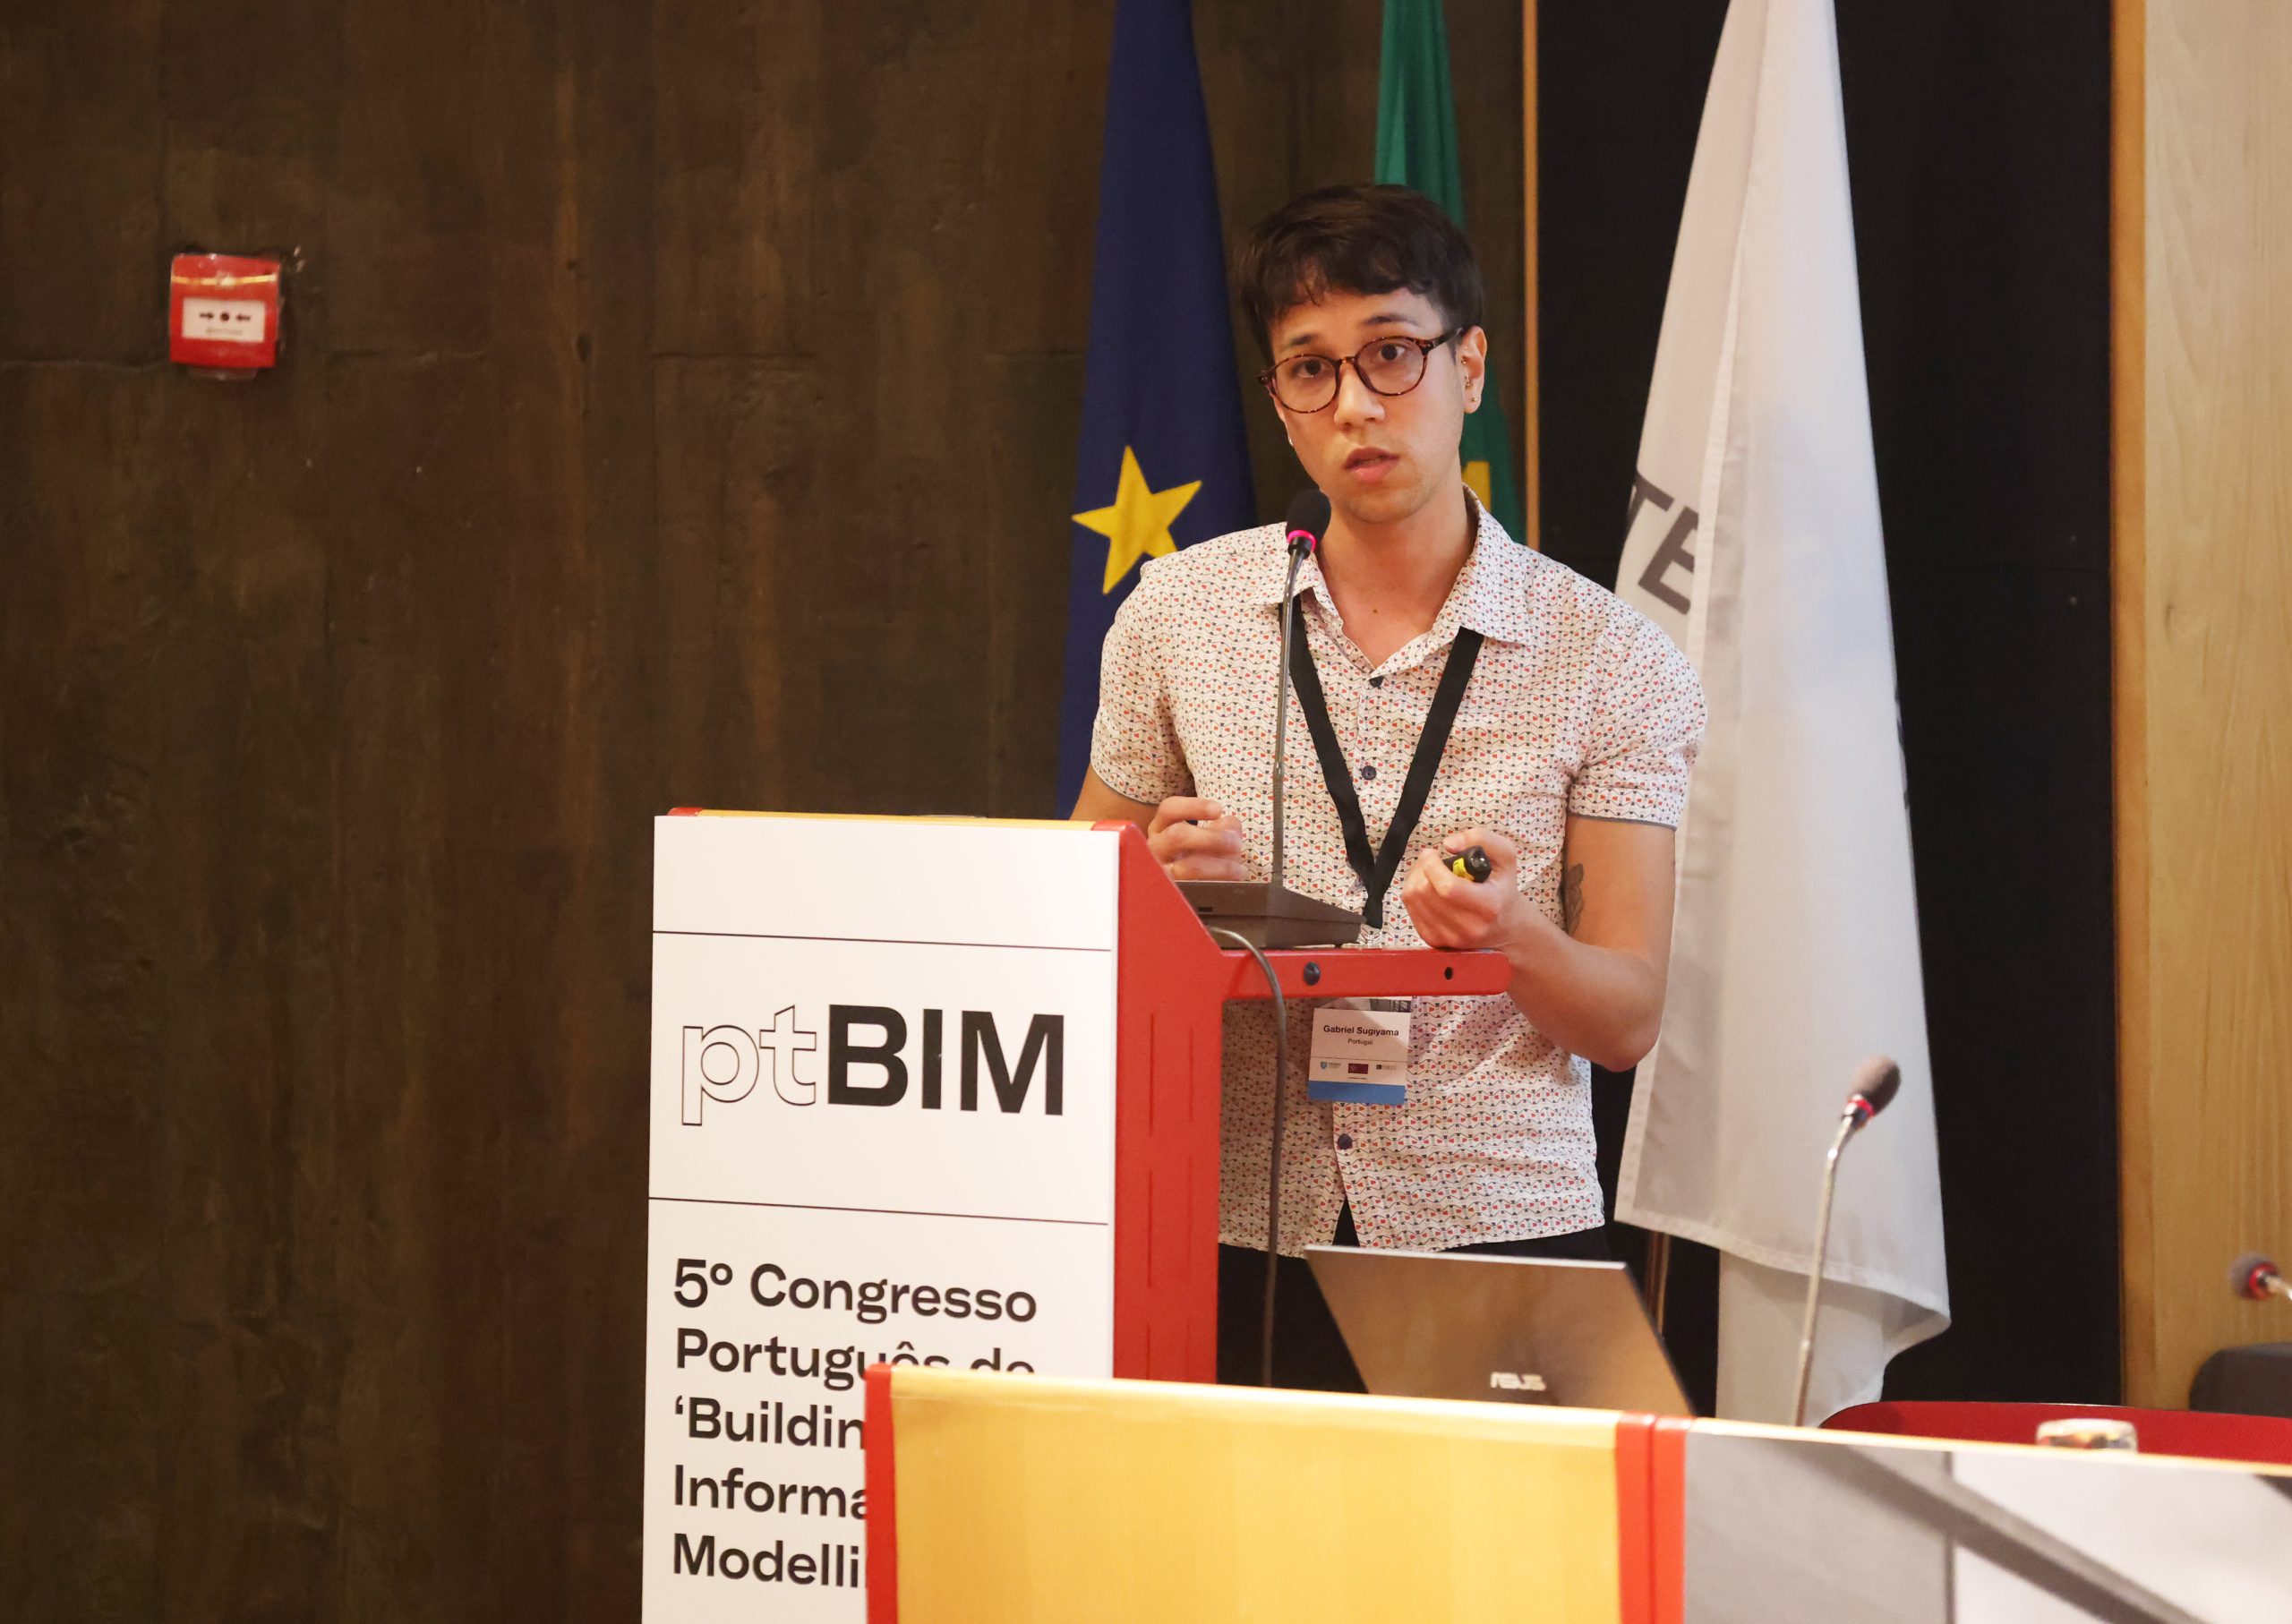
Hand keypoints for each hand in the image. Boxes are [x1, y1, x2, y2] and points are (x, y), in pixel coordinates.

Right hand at [1146, 796, 1249, 882]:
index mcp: (1161, 827)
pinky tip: (1231, 883)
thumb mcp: (1207, 837)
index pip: (1169, 809)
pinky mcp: (1171, 894)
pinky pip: (1195, 890)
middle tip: (1235, 842)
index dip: (1194, 807)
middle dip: (1211, 838)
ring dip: (1219, 867)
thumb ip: (1222, 827)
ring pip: (1186, 868)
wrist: (1183, 891)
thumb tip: (1231, 824)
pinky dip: (1217, 885)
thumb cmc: (1197, 856)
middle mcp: (1156, 848)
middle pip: (1177, 835)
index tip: (1218, 810)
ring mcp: (1160, 872)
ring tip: (1239, 870)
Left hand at [1401, 828, 1531, 950]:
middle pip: (1425, 892)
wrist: (1506, 927)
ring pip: (1413, 900)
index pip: (1448, 888)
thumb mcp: (1505, 856)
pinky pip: (1411, 911)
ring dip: (1415, 878)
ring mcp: (1450, 938)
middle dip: (1422, 868)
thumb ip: (1481, 839)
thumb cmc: (1502, 887)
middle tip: (1430, 859)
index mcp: (1488, 906)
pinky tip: (1426, 887)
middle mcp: (1469, 927)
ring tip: (1428, 871)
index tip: (1434, 854)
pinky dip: (1413, 894)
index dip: (1432, 866)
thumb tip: (1448, 844)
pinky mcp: (1435, 942)